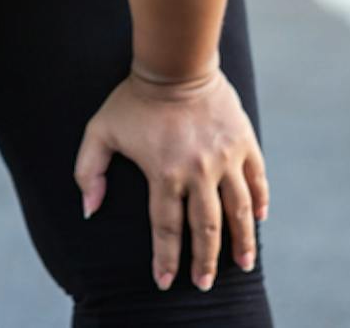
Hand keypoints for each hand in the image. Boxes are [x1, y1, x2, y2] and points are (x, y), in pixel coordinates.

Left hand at [73, 66, 269, 292]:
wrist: (176, 64)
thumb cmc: (133, 99)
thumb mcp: (100, 131)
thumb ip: (89, 171)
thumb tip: (89, 209)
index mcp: (164, 173)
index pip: (166, 228)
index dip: (166, 258)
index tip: (165, 282)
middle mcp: (198, 171)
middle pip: (205, 228)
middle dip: (205, 261)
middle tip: (204, 284)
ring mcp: (226, 158)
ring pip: (239, 211)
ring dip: (241, 241)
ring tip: (243, 265)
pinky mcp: (244, 143)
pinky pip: (258, 181)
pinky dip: (261, 202)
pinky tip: (259, 221)